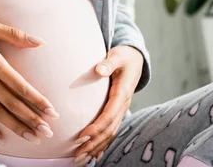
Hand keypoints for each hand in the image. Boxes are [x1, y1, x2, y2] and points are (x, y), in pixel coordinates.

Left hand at [73, 45, 143, 165]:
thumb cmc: (123, 57)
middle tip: (77, 155)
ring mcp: (121, 110)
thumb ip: (108, 63)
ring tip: (80, 159)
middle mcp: (122, 105)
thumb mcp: (117, 56)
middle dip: (93, 144)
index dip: (96, 128)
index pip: (108, 115)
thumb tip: (99, 70)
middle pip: (108, 130)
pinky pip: (110, 131)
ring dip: (95, 148)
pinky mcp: (117, 112)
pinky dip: (102, 144)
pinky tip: (93, 156)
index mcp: (121, 94)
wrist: (135, 59)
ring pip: (109, 134)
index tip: (81, 137)